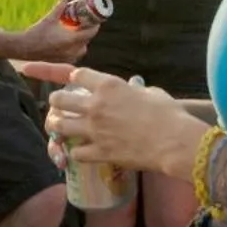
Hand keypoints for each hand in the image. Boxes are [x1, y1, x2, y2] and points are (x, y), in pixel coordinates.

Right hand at [16, 5, 98, 62]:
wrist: (24, 48)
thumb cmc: (36, 33)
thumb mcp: (49, 18)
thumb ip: (59, 8)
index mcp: (71, 40)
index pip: (90, 33)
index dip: (95, 26)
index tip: (95, 20)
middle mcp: (72, 51)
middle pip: (86, 43)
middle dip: (87, 34)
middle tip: (83, 26)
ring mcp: (67, 58)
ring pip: (80, 51)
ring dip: (80, 43)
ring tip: (75, 35)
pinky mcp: (61, 62)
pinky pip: (73, 56)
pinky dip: (73, 50)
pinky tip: (66, 44)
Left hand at [19, 63, 203, 176]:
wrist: (173, 141)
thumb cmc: (168, 114)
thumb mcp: (150, 92)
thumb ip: (135, 91)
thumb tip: (135, 91)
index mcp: (109, 85)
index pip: (75, 74)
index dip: (63, 74)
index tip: (52, 74)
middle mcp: (96, 105)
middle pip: (58, 99)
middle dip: (56, 102)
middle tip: (58, 107)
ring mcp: (94, 129)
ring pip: (59, 125)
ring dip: (57, 125)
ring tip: (57, 127)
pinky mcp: (99, 151)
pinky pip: (75, 152)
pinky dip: (75, 153)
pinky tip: (77, 153)